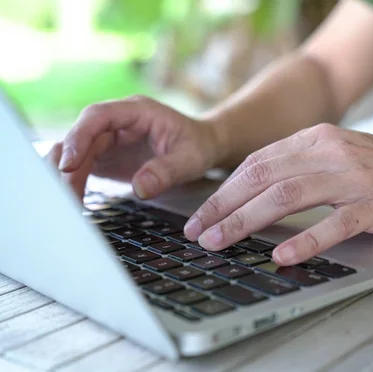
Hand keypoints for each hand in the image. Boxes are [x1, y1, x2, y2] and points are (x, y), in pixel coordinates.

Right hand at [47, 95, 225, 199]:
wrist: (204, 146)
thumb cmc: (198, 146)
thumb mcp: (190, 159)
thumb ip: (167, 171)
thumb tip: (140, 189)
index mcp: (136, 111)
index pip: (97, 116)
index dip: (79, 137)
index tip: (70, 165)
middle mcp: (118, 121)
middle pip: (81, 137)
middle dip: (69, 165)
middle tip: (66, 195)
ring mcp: (110, 138)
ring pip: (76, 152)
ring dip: (68, 176)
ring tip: (70, 203)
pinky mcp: (107, 155)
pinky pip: (83, 166)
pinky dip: (76, 182)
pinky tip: (76, 201)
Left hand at [184, 123, 372, 265]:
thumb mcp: (339, 156)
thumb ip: (300, 167)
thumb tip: (251, 195)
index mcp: (318, 138)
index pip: (258, 162)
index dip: (225, 189)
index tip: (201, 213)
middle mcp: (331, 151)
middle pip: (264, 176)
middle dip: (224, 206)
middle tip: (198, 232)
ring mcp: (354, 177)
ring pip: (288, 195)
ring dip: (248, 221)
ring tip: (221, 242)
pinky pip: (334, 222)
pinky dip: (305, 240)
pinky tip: (281, 255)